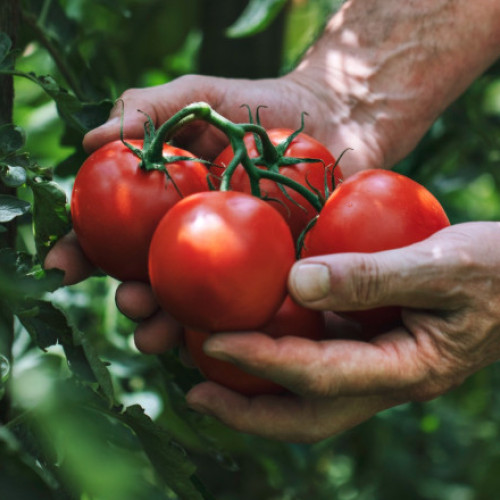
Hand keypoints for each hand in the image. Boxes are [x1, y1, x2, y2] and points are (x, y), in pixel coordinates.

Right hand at [45, 69, 389, 349]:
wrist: (336, 116)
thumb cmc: (262, 103)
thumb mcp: (198, 94)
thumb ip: (148, 110)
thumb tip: (90, 143)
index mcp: (169, 206)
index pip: (116, 233)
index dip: (84, 251)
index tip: (63, 267)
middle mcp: (197, 240)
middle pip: (153, 279)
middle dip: (132, 300)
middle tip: (130, 302)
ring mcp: (238, 261)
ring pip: (196, 304)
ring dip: (170, 324)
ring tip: (157, 334)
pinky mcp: (281, 274)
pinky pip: (253, 306)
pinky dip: (234, 326)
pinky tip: (222, 338)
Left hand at [184, 222, 499, 441]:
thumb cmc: (499, 269)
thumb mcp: (443, 264)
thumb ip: (372, 276)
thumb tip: (296, 281)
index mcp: (405, 369)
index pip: (317, 376)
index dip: (260, 362)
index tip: (212, 343)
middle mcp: (385, 379)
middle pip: (306, 415)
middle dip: (246, 412)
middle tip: (193, 394)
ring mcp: (378, 366)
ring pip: (307, 397)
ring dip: (256, 389)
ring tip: (208, 371)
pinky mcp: (373, 346)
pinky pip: (318, 365)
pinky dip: (280, 359)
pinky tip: (256, 335)